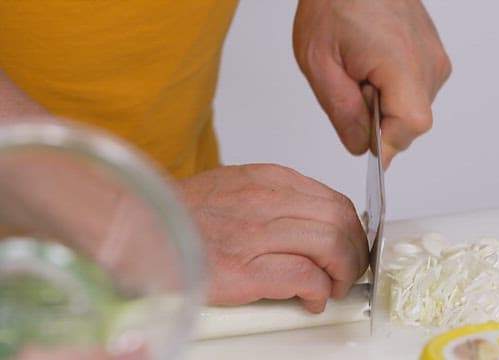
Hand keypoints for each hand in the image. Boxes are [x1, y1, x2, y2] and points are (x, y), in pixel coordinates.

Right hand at [178, 164, 367, 312]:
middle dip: (355, 251)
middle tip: (347, 271)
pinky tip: (311, 299)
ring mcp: (256, 233)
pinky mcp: (245, 269)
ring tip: (332, 287)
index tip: (350, 246)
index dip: (351, 229)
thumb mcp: (234, 188)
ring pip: (331, 245)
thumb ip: (274, 200)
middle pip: (340, 220)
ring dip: (342, 272)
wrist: (141, 230)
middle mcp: (267, 200)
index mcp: (267, 180)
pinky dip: (318, 291)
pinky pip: (305, 276)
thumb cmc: (184, 216)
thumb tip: (310, 224)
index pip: (333, 200)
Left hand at [293, 0, 450, 167]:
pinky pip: (414, 90)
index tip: (362, 143)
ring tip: (360, 71)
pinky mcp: (434, 55)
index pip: (408, 129)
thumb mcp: (320, 62)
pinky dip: (392, 89)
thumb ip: (342, 111)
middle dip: (378, 121)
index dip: (383, 144)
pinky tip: (372, 66)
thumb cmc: (336, 1)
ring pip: (411, 109)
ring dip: (384, 104)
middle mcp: (429, 63)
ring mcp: (435, 58)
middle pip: (410, 124)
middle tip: (352, 89)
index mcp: (402, 63)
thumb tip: (360, 147)